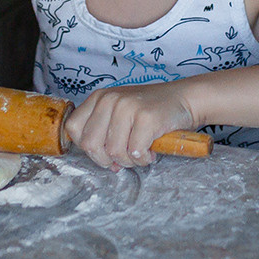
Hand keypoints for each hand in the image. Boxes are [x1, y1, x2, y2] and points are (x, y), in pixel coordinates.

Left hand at [62, 81, 196, 169]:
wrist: (184, 99)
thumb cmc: (151, 111)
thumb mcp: (119, 112)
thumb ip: (103, 130)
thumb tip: (100, 160)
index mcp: (99, 98)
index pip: (73, 129)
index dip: (88, 148)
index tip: (105, 152)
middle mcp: (109, 99)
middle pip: (91, 145)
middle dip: (107, 159)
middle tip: (124, 157)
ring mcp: (127, 107)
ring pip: (114, 152)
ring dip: (129, 161)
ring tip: (141, 151)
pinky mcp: (146, 118)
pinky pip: (135, 153)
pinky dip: (144, 158)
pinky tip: (151, 150)